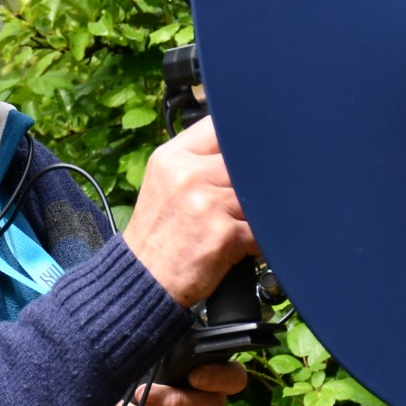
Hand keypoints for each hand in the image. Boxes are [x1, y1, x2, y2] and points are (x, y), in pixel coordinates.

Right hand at [119, 116, 256, 306]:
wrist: (144, 278)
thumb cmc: (158, 232)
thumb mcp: (165, 182)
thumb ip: (197, 160)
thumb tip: (242, 145)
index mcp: (172, 157)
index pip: (219, 127)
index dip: (241, 140)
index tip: (249, 154)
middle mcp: (187, 175)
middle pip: (245, 161)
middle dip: (253, 180)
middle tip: (249, 196)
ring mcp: (206, 204)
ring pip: (257, 194)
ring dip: (259, 211)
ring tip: (242, 222)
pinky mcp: (223, 233)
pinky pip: (262, 228)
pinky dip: (262, 238)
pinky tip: (247, 243)